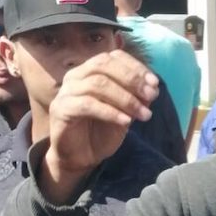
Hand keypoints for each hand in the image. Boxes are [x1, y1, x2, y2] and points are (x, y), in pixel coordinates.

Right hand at [40, 49, 159, 203]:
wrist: (79, 158)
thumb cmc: (100, 133)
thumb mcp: (124, 113)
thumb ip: (135, 98)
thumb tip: (153, 87)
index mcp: (90, 71)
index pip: (113, 57)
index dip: (135, 67)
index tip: (155, 83)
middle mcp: (76, 76)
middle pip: (104, 65)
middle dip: (132, 79)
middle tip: (151, 96)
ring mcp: (66, 91)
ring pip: (98, 84)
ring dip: (126, 99)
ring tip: (144, 114)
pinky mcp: (61, 109)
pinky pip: (88, 105)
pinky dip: (111, 112)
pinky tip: (127, 122)